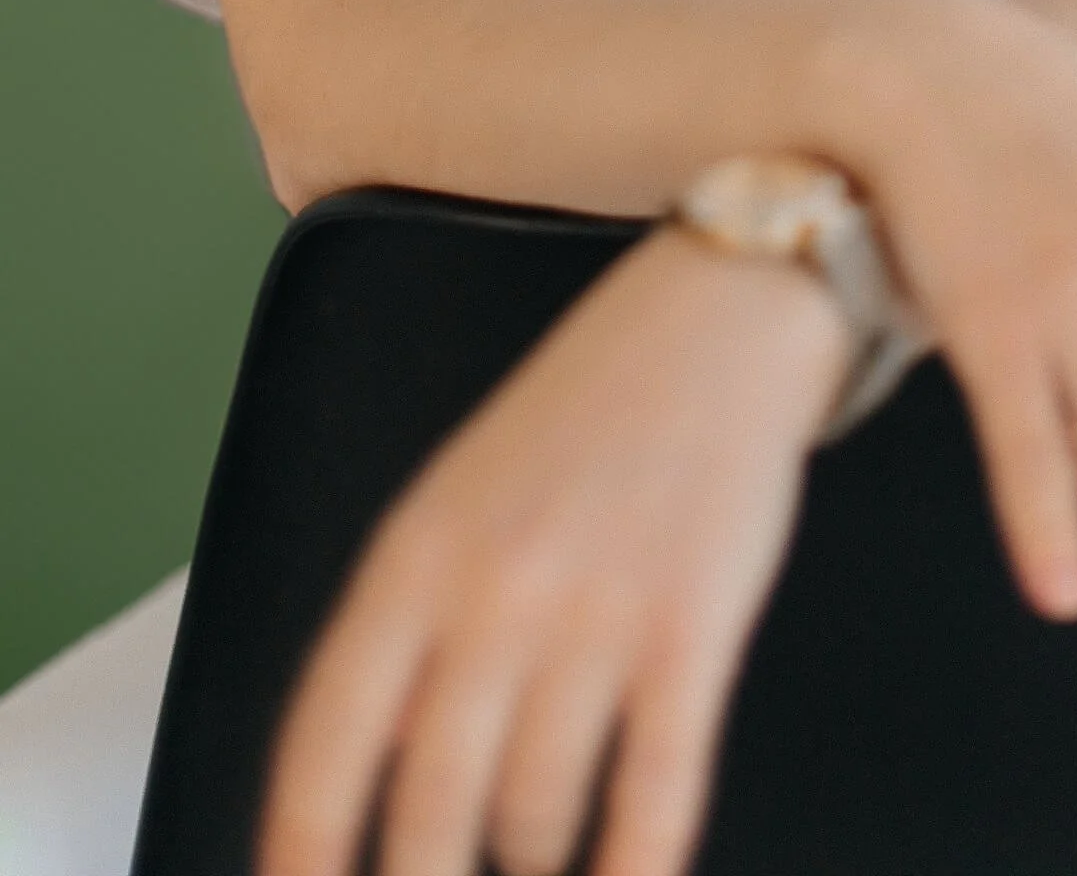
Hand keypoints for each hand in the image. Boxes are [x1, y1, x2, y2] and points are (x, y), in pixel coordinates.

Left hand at [257, 225, 850, 875]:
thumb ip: (407, 624)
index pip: (320, 741)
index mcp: (413, 553)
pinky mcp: (692, 628)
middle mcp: (491, 588)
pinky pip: (652, 793)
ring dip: (533, 861)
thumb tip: (375, 766)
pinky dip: (634, 864)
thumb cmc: (587, 409)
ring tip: (540, 851)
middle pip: (427, 806)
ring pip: (534, 814)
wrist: (717, 318)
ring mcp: (594, 611)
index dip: (297, 848)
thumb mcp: (456, 496)